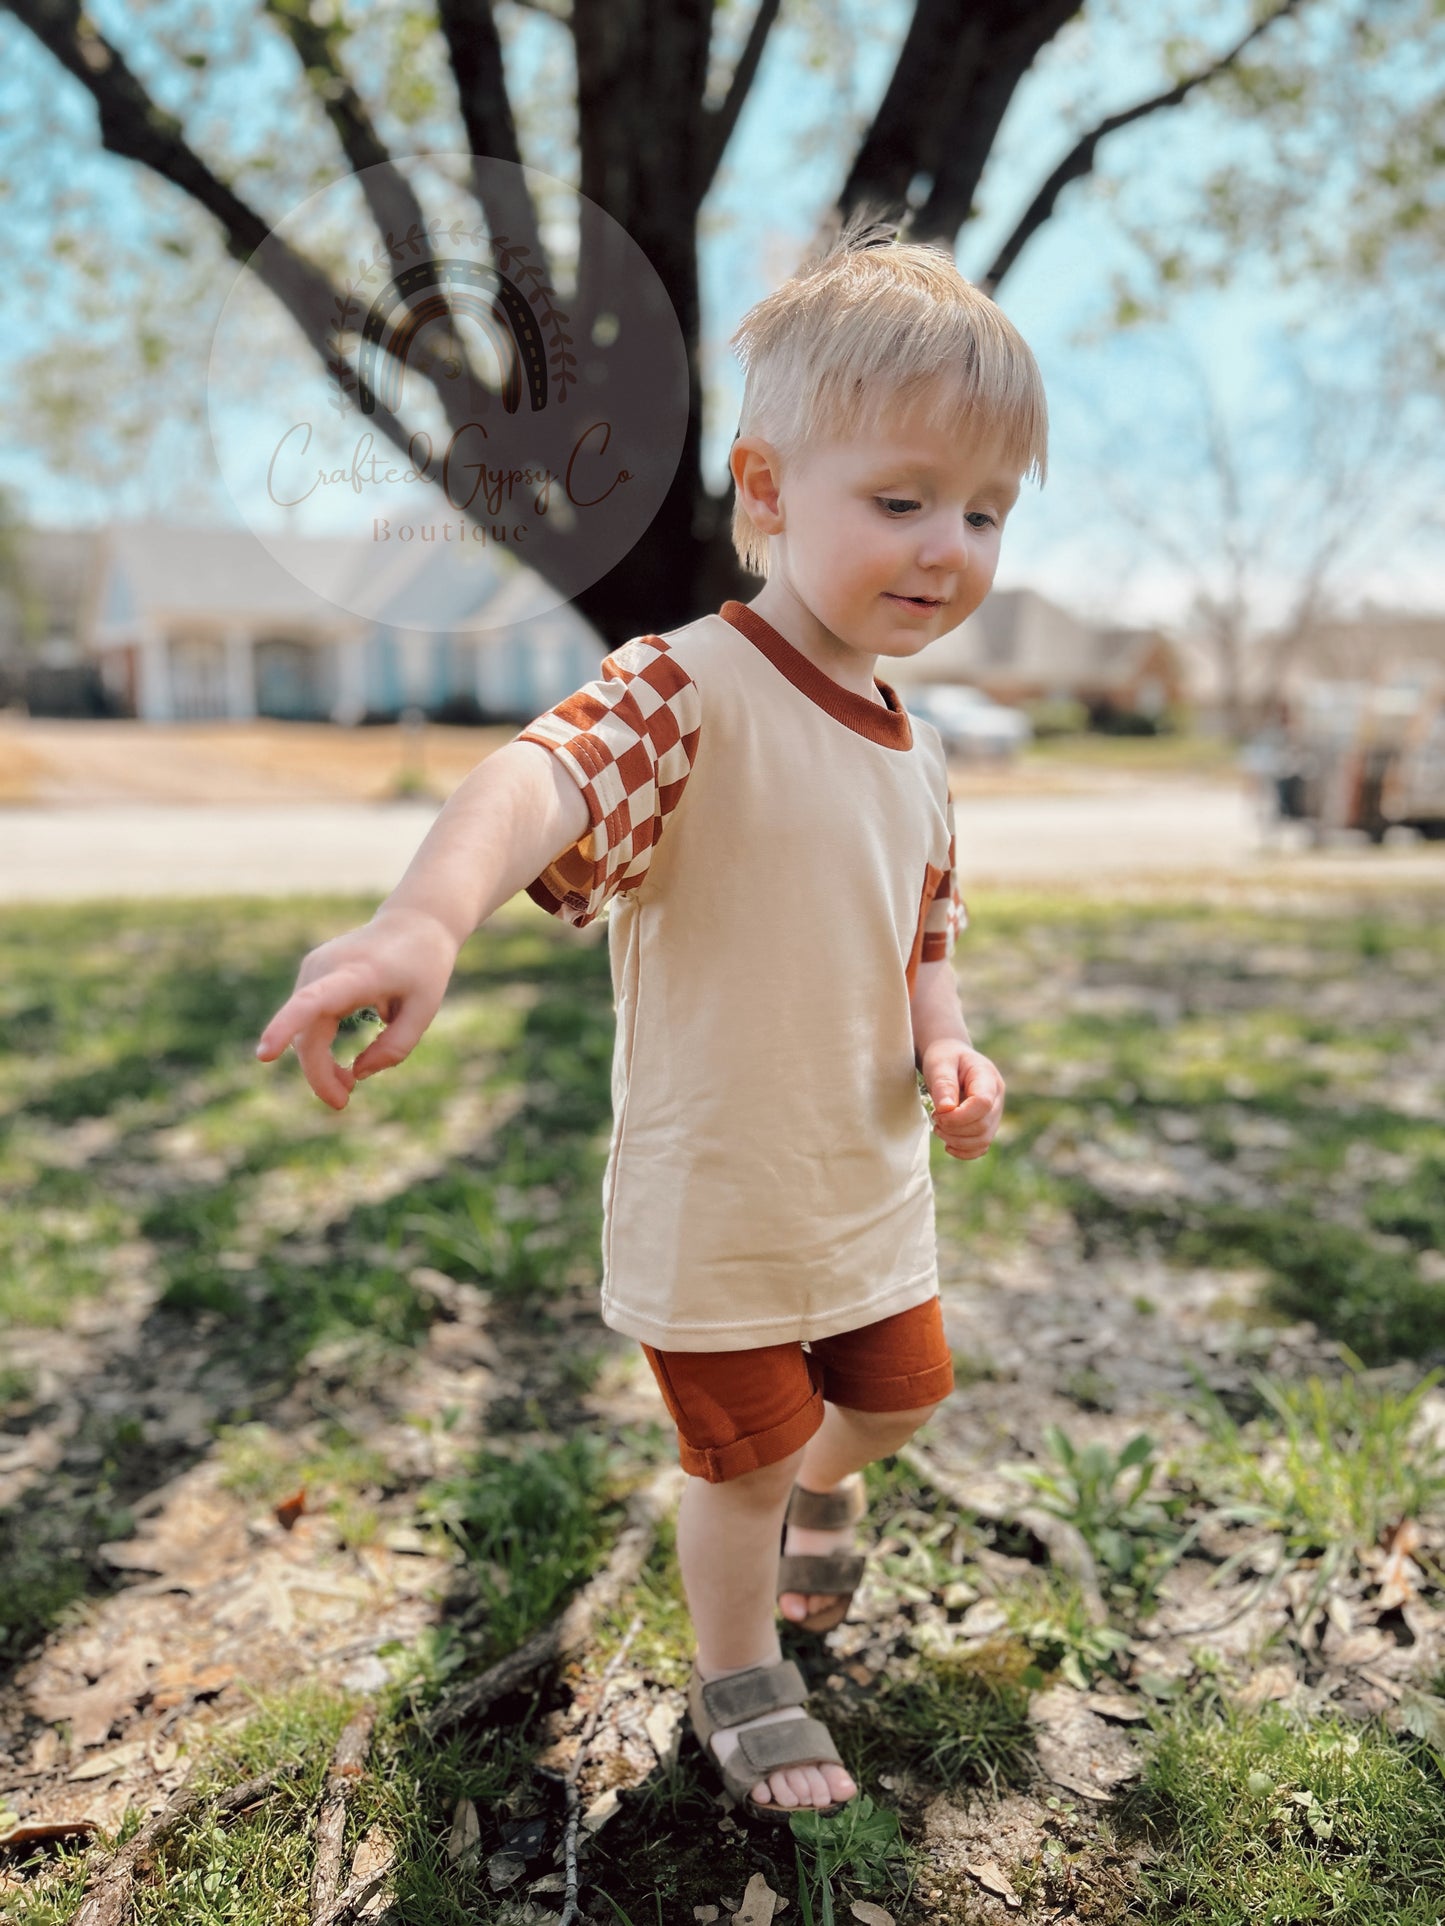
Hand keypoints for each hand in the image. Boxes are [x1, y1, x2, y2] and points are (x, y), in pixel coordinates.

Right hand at [254, 906, 458, 1110]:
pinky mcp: (312, 973)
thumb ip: (395, 1047)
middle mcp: (327, 967)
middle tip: (342, 1103)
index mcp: (359, 974)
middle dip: (318, 1074)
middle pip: (308, 1032)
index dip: (286, 1028)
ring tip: (346, 1086)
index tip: (265, 1054)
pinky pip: (307, 1019)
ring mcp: (314, 968)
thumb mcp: (425, 1010)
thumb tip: (357, 1074)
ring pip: (304, 1029)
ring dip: (319, 1063)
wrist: (415, 923)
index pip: (313, 1002)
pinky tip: (340, 1067)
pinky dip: (318, 1047)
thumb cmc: (424, 967)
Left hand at [921, 1041, 1004, 1159]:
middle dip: (955, 1129)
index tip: (938, 1113)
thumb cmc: (944, 1058)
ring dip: (957, 1141)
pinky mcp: (987, 1125)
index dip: (960, 1116)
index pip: (983, 1104)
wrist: (950, 1059)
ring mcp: (995, 1113)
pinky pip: (982, 1146)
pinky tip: (948, 1145)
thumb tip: (946, 1109)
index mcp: (988, 1077)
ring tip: (938, 1128)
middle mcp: (997, 1097)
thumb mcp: (940, 1064)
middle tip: (935, 1118)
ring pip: (983, 1139)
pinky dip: (965, 1151)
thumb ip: (944, 1084)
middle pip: (983, 1125)